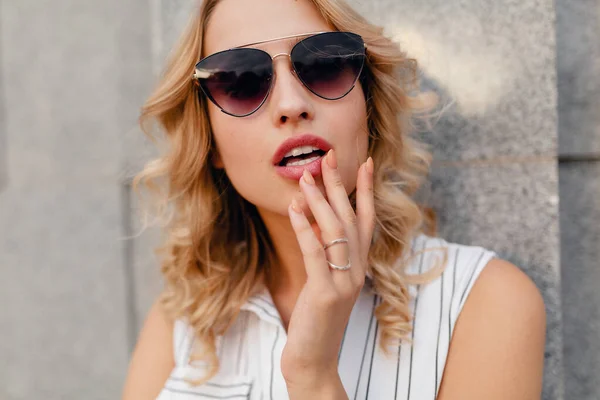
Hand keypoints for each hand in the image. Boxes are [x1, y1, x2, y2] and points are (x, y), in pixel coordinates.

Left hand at [281, 149, 374, 388]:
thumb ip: (324, 251)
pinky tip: (294, 208)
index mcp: (359, 266)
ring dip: (319, 201)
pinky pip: (315, 254)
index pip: (366, 220)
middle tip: (327, 156)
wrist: (314, 360)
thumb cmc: (316, 318)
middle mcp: (358, 270)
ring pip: (335, 232)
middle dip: (339, 185)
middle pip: (350, 218)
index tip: (366, 162)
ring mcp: (344, 282)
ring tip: (304, 176)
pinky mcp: (325, 294)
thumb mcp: (324, 280)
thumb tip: (312, 216)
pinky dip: (304, 228)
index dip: (367, 190)